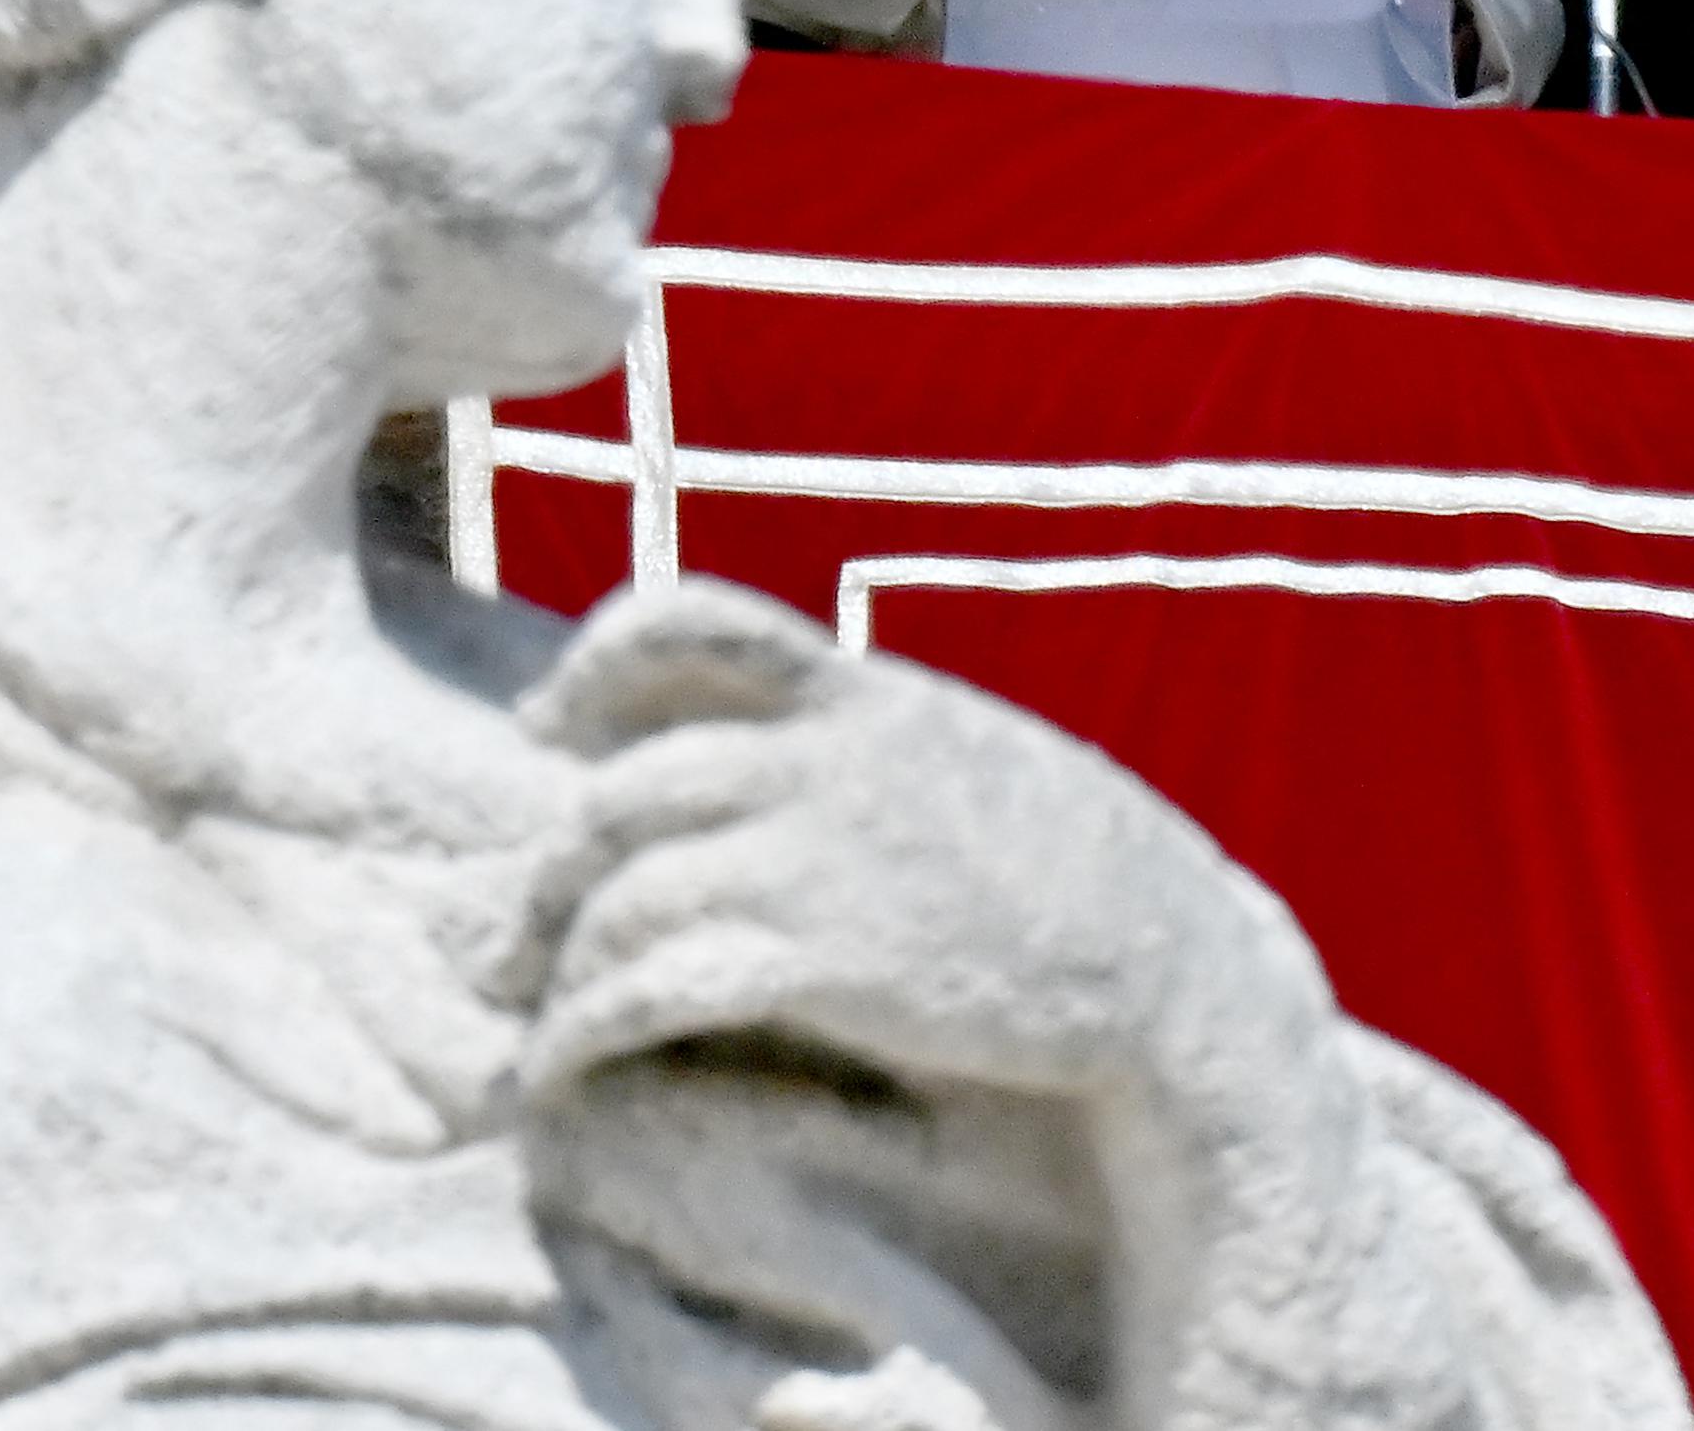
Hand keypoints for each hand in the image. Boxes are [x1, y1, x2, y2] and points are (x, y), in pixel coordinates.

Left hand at [499, 581, 1462, 1413]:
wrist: (1173, 970)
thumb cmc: (1084, 880)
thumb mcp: (979, 760)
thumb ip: (878, 744)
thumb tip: (792, 755)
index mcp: (869, 696)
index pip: (690, 620)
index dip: (594, 666)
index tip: (550, 727)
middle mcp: (830, 761)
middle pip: (620, 790)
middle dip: (551, 872)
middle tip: (520, 940)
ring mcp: (822, 857)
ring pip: (621, 895)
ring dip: (560, 972)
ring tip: (546, 1029)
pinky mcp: (821, 961)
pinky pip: (650, 985)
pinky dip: (582, 1034)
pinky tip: (568, 1074)